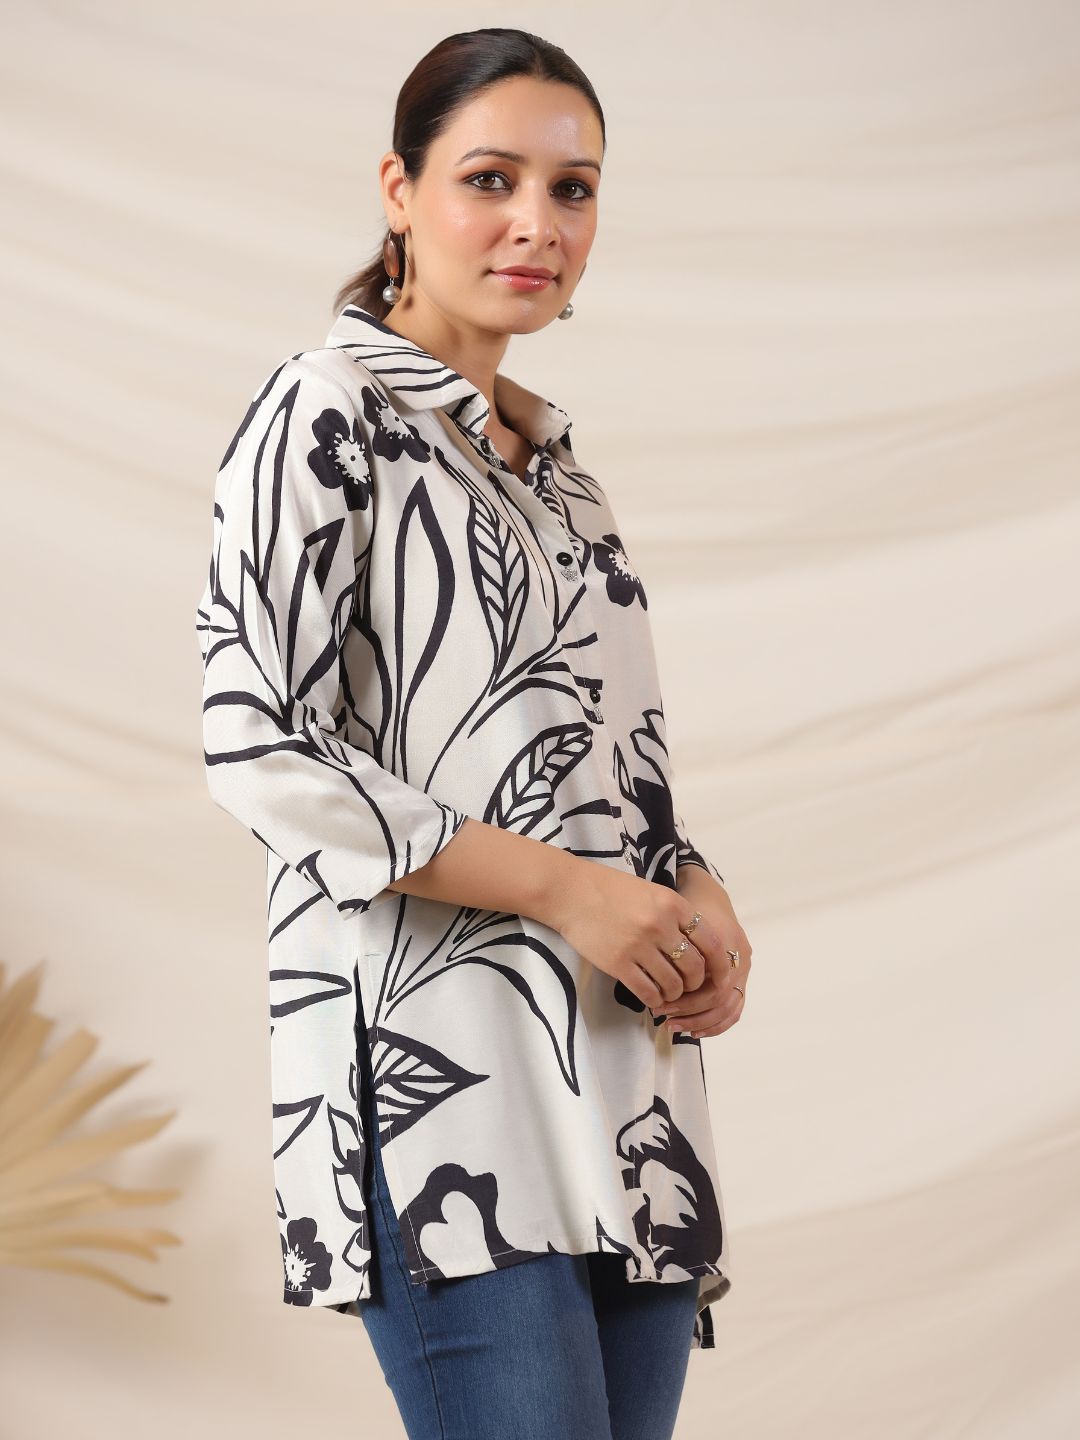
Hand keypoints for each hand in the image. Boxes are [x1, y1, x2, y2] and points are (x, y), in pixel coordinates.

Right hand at [544, 856, 731, 1011]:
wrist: (570, 892)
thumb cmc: (610, 889)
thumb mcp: (651, 891)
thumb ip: (675, 914)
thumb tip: (699, 944)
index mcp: (673, 904)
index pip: (711, 941)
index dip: (720, 964)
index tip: (721, 976)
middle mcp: (660, 925)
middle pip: (694, 967)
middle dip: (696, 983)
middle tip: (689, 986)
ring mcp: (639, 945)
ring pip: (673, 984)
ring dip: (675, 993)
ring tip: (670, 992)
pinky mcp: (618, 963)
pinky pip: (648, 992)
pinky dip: (656, 999)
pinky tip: (653, 997)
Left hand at [654, 866, 750, 1038]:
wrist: (707, 895)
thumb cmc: (688, 908)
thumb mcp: (679, 924)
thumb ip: (674, 951)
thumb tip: (653, 986)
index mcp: (727, 946)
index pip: (713, 988)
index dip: (687, 1002)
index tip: (659, 1005)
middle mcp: (741, 959)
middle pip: (720, 1001)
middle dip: (690, 1014)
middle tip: (663, 1019)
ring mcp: (744, 970)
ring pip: (729, 1009)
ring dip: (701, 1022)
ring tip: (673, 1026)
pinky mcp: (741, 979)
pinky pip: (734, 1009)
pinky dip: (715, 1024)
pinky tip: (694, 1033)